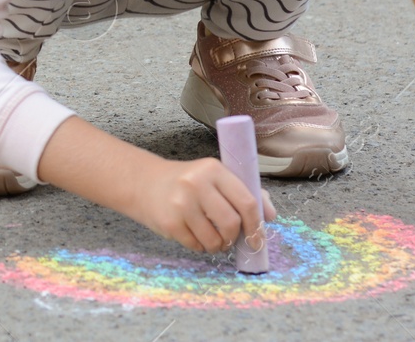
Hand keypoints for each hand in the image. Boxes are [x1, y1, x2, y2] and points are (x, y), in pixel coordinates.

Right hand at [129, 155, 276, 254]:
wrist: (144, 182)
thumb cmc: (188, 182)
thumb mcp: (215, 177)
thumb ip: (245, 192)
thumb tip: (270, 216)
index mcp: (214, 169)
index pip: (247, 201)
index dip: (256, 225)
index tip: (257, 239)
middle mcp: (197, 183)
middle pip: (232, 223)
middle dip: (234, 237)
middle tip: (230, 238)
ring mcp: (181, 203)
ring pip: (215, 239)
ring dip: (218, 245)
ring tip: (211, 237)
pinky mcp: (169, 222)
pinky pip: (196, 246)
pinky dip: (200, 246)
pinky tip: (194, 234)